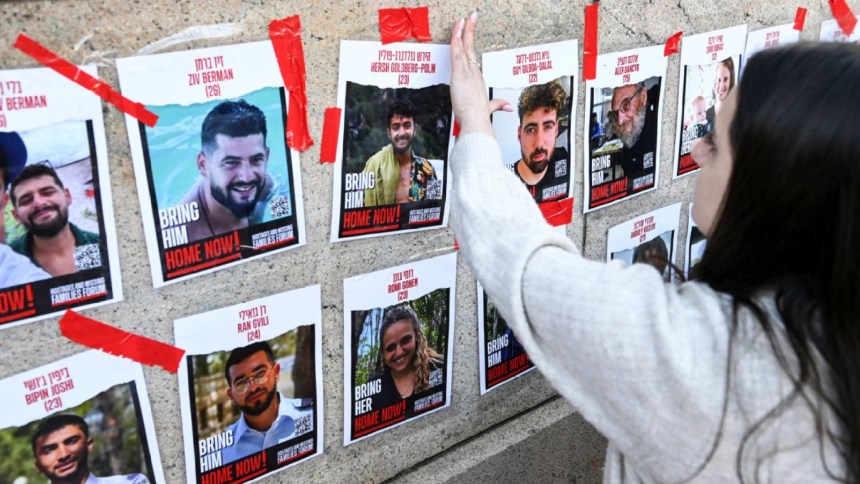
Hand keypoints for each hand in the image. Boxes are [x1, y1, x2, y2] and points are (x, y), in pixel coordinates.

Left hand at [450, 12, 511, 137]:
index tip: (470, 32)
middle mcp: (474, 72)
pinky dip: (456, 40)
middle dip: (469, 30)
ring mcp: (467, 71)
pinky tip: (456, 30)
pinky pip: (457, 52)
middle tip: (471, 16)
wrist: (477, 122)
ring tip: (462, 18)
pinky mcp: (460, 73)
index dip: (470, 43)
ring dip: (462, 31)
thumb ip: (497, 105)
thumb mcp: (488, 109)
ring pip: (464, 46)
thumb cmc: (479, 117)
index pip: (472, 56)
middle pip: (470, 47)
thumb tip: (507, 106)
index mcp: (478, 78)